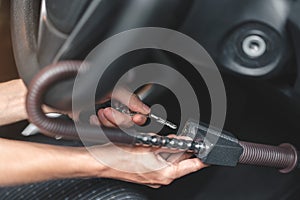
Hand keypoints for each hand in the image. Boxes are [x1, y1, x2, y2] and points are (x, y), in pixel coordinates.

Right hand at [87, 137, 206, 187]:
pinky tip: (156, 148)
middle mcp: (162, 179)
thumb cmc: (120, 156)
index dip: (204, 158)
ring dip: (171, 151)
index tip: (210, 153)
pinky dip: (162, 156)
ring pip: (171, 163)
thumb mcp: (149, 144)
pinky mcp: (148, 176)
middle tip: (184, 139)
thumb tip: (181, 141)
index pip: (193, 165)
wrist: (102, 163)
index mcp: (166, 173)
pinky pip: (161, 165)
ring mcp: (154, 178)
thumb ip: (168, 143)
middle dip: (184, 150)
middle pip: (182, 163)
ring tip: (164, 142)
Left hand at [90, 88, 150, 127]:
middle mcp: (116, 112)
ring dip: (107, 122)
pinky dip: (97, 126)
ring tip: (99, 112)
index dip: (139, 119)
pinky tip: (92, 118)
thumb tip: (145, 110)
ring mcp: (106, 120)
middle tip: (107, 111)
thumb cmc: (91, 84)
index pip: (137, 116)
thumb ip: (131, 99)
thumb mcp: (114, 88)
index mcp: (124, 103)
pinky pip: (102, 133)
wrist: (71, 91)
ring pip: (115, 131)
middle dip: (118, 119)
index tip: (137, 118)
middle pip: (127, 125)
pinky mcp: (95, 126)